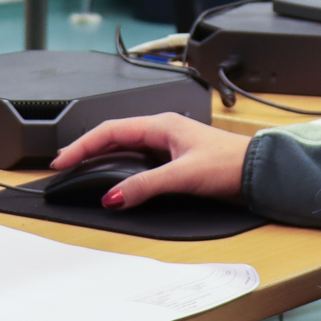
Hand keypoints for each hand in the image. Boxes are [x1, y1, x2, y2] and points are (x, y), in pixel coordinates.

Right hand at [49, 114, 251, 208]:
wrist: (258, 171)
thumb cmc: (230, 163)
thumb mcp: (183, 175)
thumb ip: (146, 186)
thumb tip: (114, 196)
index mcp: (161, 124)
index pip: (110, 130)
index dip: (83, 145)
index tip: (63, 160)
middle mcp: (162, 131)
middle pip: (114, 137)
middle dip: (86, 150)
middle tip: (65, 166)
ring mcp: (168, 145)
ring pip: (126, 148)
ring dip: (103, 159)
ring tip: (82, 171)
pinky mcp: (174, 160)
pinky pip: (139, 160)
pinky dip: (121, 169)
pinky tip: (116, 180)